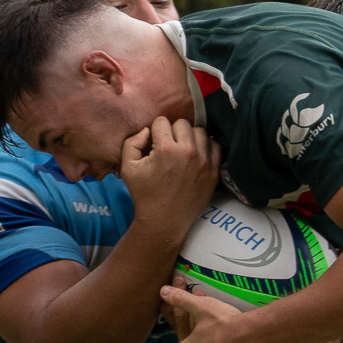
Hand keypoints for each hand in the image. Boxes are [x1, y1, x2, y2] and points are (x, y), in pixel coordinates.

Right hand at [121, 117, 219, 237]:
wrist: (164, 221)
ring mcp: (204, 162)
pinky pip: (214, 146)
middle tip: (168, 148)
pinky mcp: (214, 171)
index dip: (155, 131)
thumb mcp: (127, 168)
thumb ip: (132, 142)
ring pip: (200, 132)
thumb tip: (146, 130)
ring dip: (190, 138)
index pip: (162, 121)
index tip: (154, 144)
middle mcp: (188, 152)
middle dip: (173, 132)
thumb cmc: (144, 194)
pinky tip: (196, 155)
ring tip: (182, 151)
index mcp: (166, 149)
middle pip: (182, 124)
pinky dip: (206, 147)